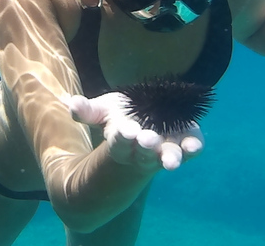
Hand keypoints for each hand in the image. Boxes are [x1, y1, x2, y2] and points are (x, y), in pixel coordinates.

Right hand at [65, 92, 203, 170]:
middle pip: (144, 154)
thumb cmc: (122, 116)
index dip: (122, 138)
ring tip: (171, 161)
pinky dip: (193, 148)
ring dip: (170, 158)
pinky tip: (194, 146)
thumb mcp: (103, 110)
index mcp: (122, 144)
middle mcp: (144, 151)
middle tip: (146, 138)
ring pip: (169, 157)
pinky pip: (191, 148)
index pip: (119, 144)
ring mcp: (166, 148)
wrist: (150, 114)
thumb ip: (88, 111)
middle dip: (146, 147)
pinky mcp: (186, 141)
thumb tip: (70, 103)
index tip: (125, 130)